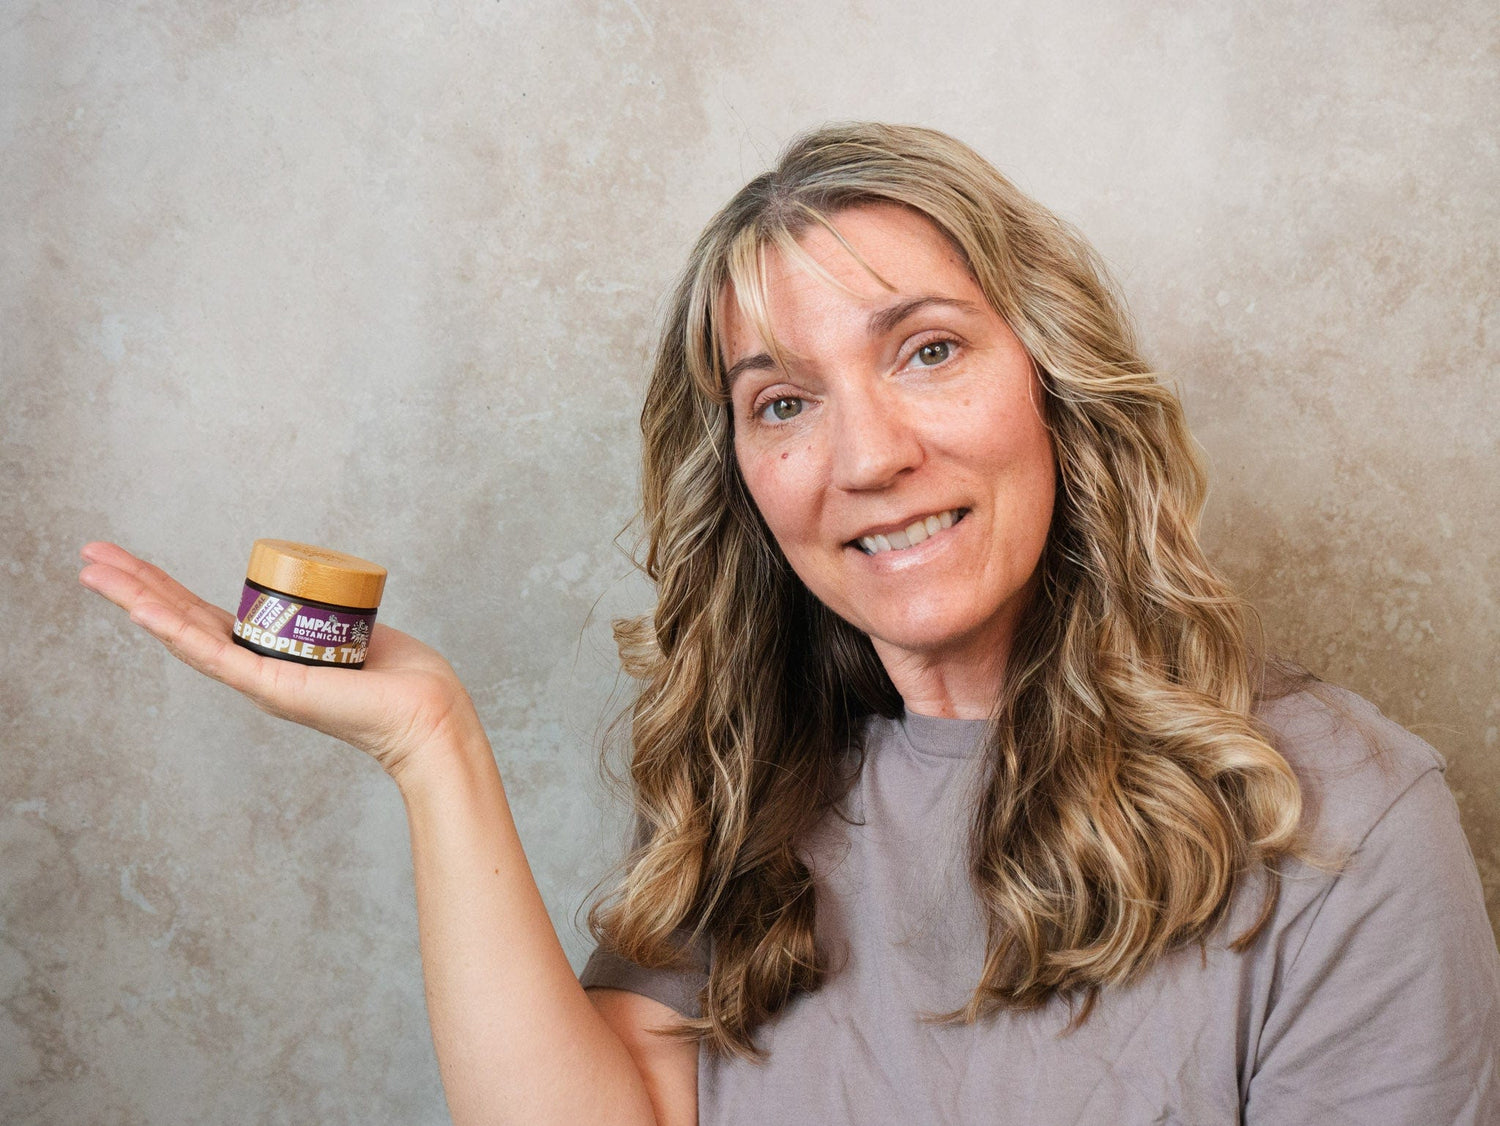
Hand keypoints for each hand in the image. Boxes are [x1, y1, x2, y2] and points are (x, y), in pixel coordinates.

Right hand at [78, 541, 477, 778]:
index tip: (131, 563)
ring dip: (136, 599)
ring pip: (184, 633)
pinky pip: (214, 653)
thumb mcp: (355, 634)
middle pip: (183, 619)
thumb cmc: (405, 682)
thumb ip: (332, 619)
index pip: (207, 616)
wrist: (429, 716)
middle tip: (88, 555)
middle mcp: (255, 670)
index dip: (167, 589)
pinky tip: (140, 608)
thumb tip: (330, 598)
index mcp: (271, 657)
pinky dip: (174, 629)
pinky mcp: (271, 686)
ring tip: (92, 571)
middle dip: (135, 585)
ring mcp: (258, 680)